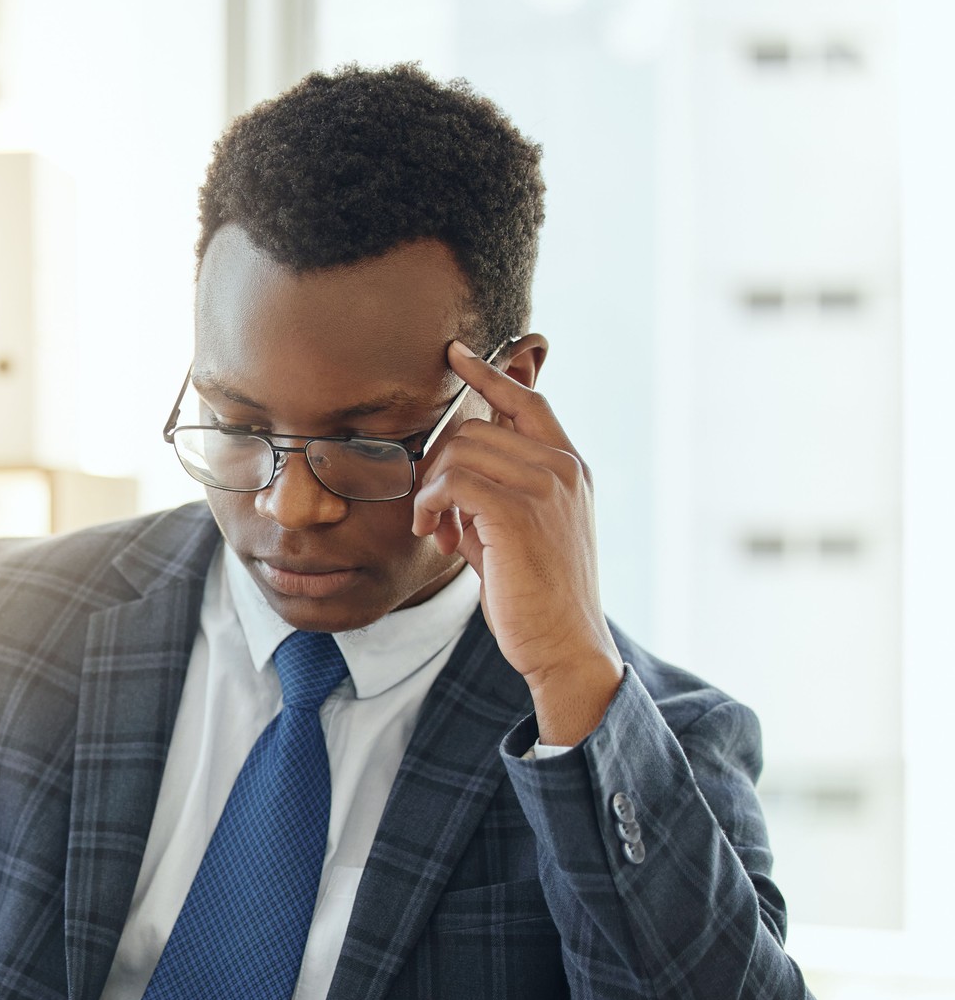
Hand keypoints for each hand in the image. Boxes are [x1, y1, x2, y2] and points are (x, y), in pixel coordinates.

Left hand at [411, 338, 621, 744]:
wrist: (565, 644)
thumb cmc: (536, 595)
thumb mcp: (514, 535)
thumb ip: (489, 500)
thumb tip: (445, 489)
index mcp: (568, 465)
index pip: (527, 400)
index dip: (489, 373)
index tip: (454, 354)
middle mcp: (562, 466)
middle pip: (475, 426)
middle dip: (438, 463)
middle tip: (431, 512)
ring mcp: (545, 485)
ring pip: (460, 451)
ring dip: (431, 489)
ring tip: (433, 529)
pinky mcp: (519, 512)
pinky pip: (453, 482)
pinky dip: (431, 504)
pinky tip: (433, 533)